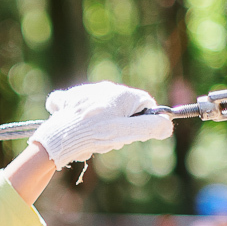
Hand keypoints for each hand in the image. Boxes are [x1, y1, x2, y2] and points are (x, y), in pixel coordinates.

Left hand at [29, 82, 173, 169]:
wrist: (60, 137)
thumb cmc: (95, 135)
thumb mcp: (127, 133)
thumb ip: (151, 127)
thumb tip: (167, 123)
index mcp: (123, 94)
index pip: (145, 105)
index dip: (142, 122)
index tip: (130, 134)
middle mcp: (106, 88)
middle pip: (123, 108)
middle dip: (119, 125)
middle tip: (108, 138)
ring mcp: (86, 91)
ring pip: (101, 108)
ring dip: (99, 123)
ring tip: (91, 136)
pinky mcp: (68, 98)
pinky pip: (76, 101)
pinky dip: (76, 112)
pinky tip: (73, 120)